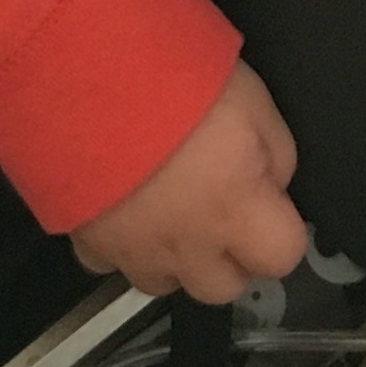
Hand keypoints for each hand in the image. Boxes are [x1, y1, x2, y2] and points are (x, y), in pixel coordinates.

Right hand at [72, 62, 309, 304]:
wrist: (83, 79)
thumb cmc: (174, 80)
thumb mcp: (251, 99)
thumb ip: (274, 153)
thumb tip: (272, 183)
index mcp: (236, 209)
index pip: (282, 256)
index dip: (277, 230)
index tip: (265, 204)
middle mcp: (189, 244)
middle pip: (223, 287)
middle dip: (226, 256)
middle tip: (217, 208)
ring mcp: (135, 249)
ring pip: (164, 284)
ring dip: (172, 257)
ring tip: (164, 210)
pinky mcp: (87, 241)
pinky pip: (107, 263)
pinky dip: (117, 244)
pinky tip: (117, 208)